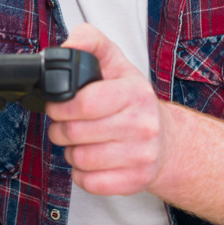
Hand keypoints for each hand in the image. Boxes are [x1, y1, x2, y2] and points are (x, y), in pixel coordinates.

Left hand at [45, 23, 170, 195]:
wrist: (166, 138)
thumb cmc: (133, 100)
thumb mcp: (114, 62)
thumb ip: (89, 41)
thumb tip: (68, 45)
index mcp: (135, 93)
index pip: (84, 103)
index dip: (60, 105)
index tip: (57, 104)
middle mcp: (143, 125)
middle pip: (75, 132)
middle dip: (60, 128)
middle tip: (65, 123)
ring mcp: (142, 156)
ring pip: (80, 159)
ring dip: (70, 150)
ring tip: (80, 140)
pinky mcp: (136, 181)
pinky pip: (89, 182)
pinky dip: (81, 172)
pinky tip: (91, 159)